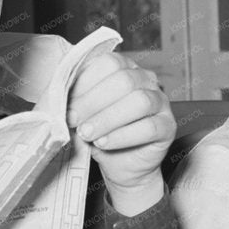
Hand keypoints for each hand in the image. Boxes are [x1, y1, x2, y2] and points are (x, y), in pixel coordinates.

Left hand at [66, 51, 174, 214]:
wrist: (120, 165)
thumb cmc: (100, 133)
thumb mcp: (83, 114)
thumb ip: (76, 101)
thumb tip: (60, 96)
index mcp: (125, 68)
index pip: (109, 63)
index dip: (87, 84)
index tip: (68, 107)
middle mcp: (146, 80)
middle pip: (124, 80)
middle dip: (94, 102)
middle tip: (76, 122)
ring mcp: (160, 102)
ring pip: (139, 101)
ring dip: (108, 119)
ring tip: (88, 134)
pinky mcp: (168, 126)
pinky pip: (149, 127)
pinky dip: (122, 136)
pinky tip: (104, 143)